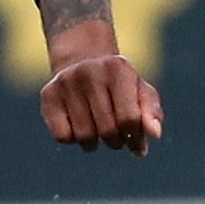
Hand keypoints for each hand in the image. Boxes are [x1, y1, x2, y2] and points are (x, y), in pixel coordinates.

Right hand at [35, 0, 163, 154]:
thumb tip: (155, 134)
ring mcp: (66, 82)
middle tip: (116, 135)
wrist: (83, 60)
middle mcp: (90, 72)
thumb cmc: (120, 84)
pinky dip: (73, 140)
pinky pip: (62, 136)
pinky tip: (78, 126)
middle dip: (116, 141)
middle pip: (108, 131)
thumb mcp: (141, 92)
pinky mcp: (48, 95)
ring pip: (84, 137)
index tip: (137, 144)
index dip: (135, 138)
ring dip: (95, 143)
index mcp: (119, 69)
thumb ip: (151, 112)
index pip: (129, 118)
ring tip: (98, 130)